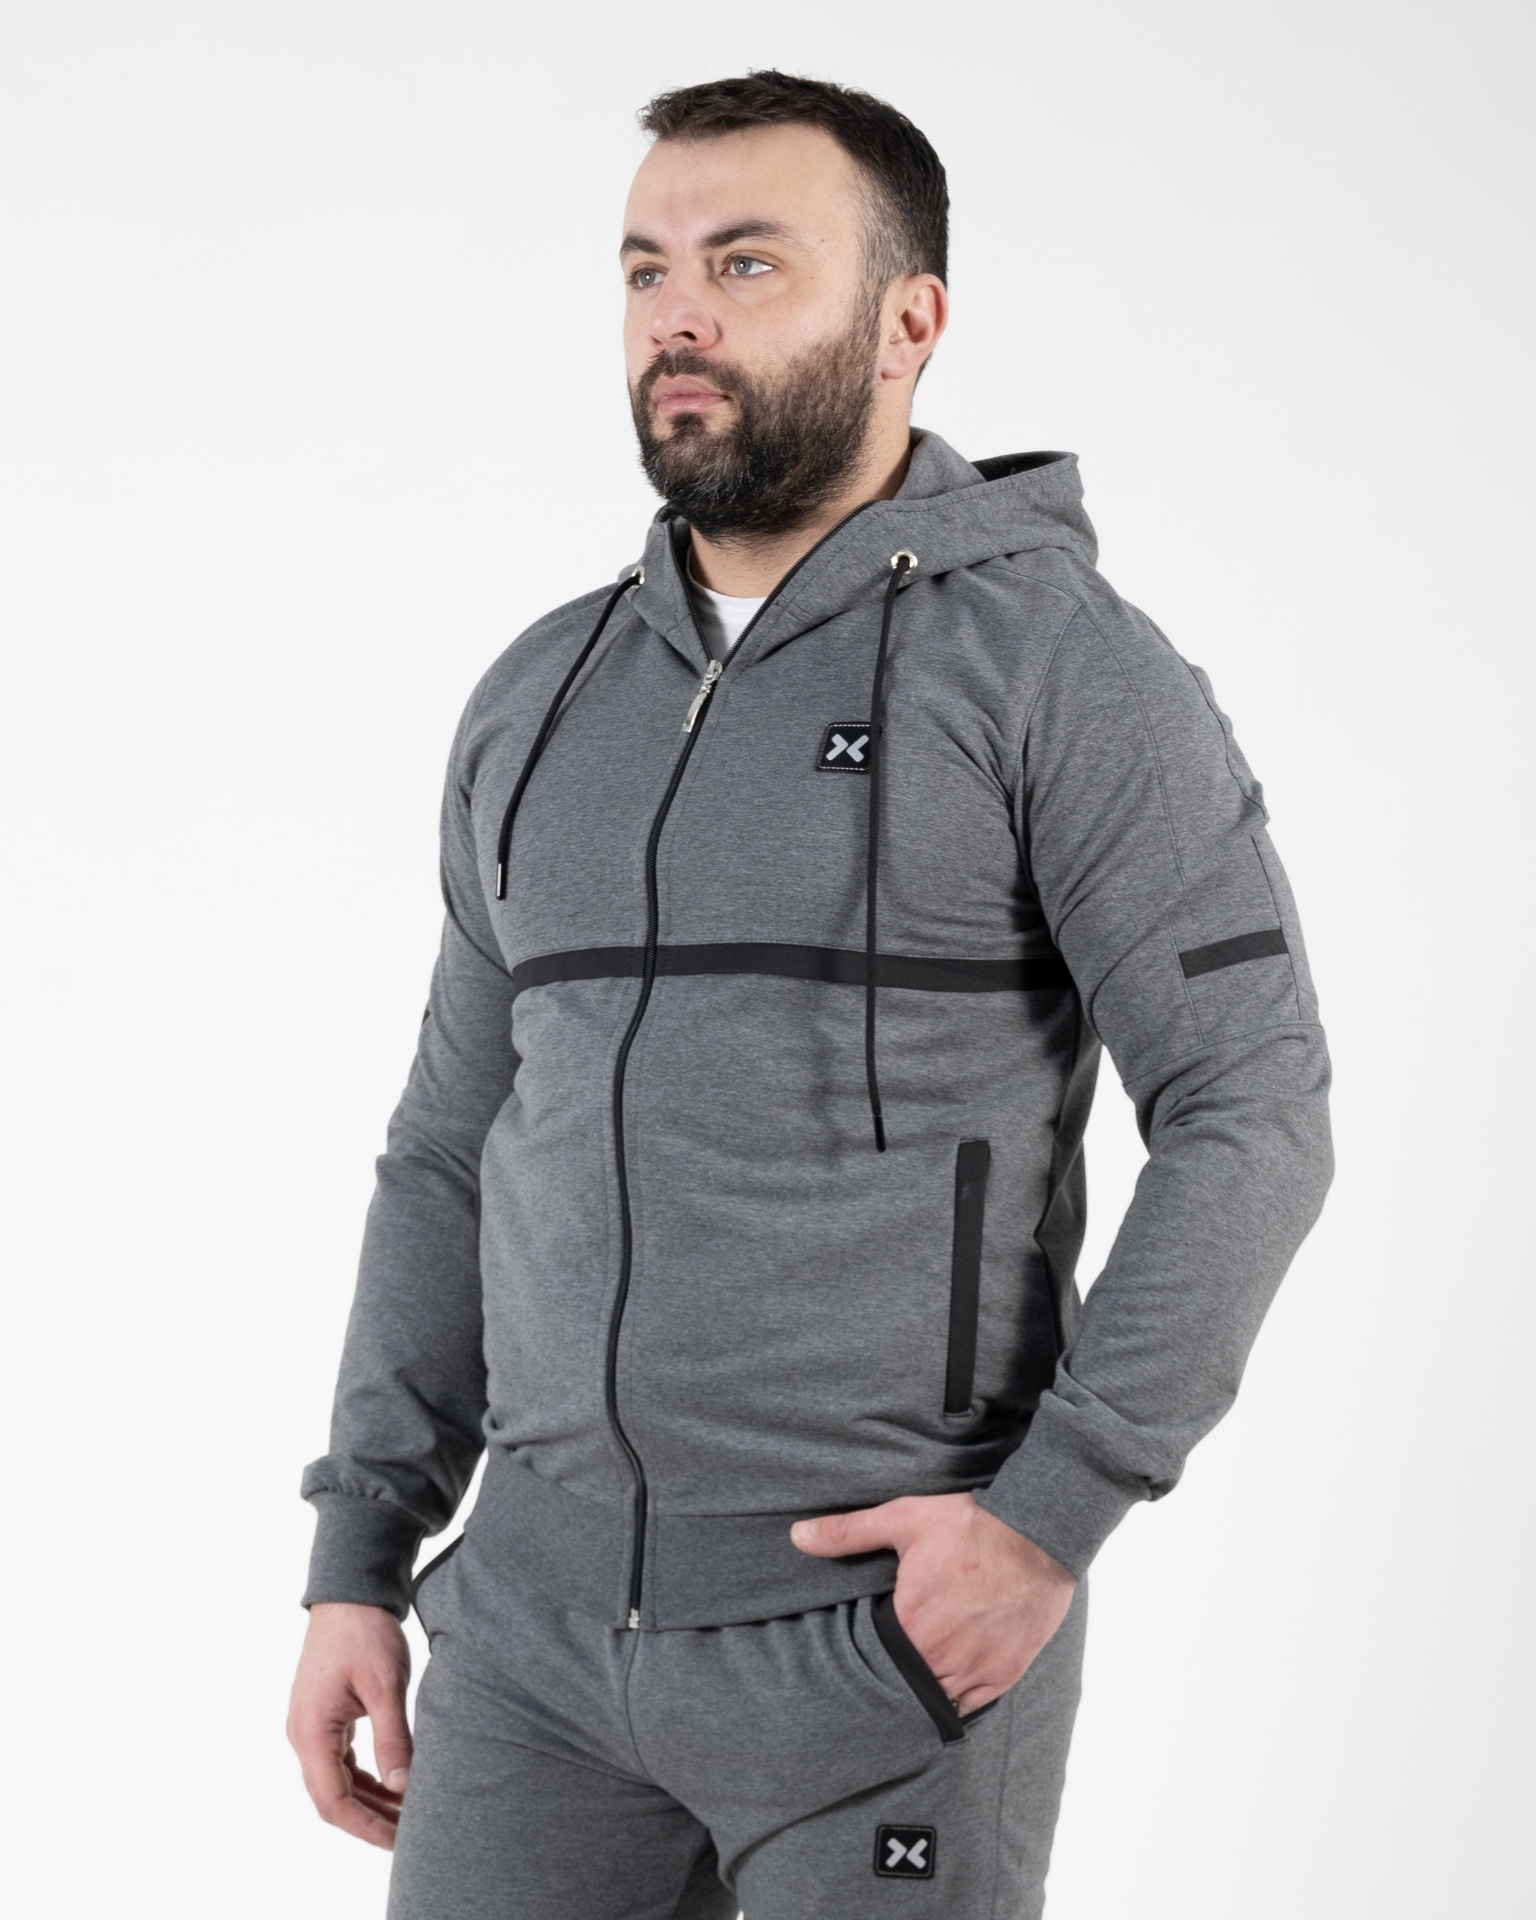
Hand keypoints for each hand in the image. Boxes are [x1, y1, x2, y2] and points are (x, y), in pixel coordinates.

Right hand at [287, 1601, 412, 1849]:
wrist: (350, 1592)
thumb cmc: (366, 1633)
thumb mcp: (385, 1685)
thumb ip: (393, 1739)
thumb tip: (403, 1787)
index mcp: (312, 1731)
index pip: (333, 1800)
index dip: (365, 1827)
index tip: (398, 1840)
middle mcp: (304, 1735)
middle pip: (332, 1797)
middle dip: (369, 1820)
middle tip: (410, 1834)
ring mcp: (311, 1727)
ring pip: (337, 1781)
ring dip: (369, 1800)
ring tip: (407, 1813)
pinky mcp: (324, 1717)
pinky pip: (340, 1761)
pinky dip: (366, 1778)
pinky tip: (394, 1784)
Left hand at [790, 1492, 1075, 1715]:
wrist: (1037, 1532)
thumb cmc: (969, 1523)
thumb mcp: (904, 1519)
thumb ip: (847, 1533)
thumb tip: (797, 1535)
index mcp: (911, 1622)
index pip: (874, 1661)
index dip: (865, 1661)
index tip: (861, 1657)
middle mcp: (941, 1655)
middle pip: (905, 1687)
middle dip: (893, 1683)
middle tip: (884, 1674)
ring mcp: (976, 1669)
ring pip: (937, 1702)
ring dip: (923, 1694)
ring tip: (912, 1682)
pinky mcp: (1004, 1673)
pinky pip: (972, 1706)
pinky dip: (957, 1700)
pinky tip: (946, 1687)